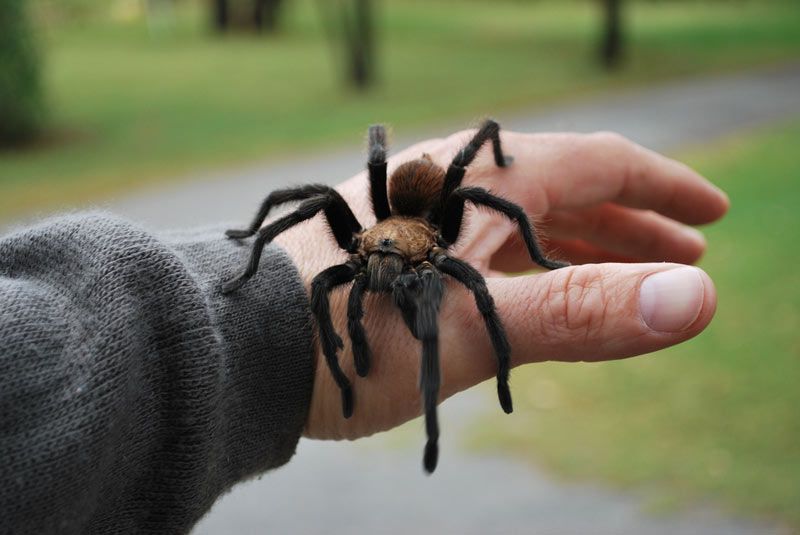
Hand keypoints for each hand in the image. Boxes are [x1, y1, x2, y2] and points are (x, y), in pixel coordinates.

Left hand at [275, 129, 728, 440]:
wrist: (244, 347)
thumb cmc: (356, 334)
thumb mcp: (475, 328)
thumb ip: (583, 310)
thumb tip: (695, 297)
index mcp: (483, 182)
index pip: (598, 164)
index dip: (662, 188)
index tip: (713, 214)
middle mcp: (456, 185)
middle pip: (565, 190)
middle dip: (630, 222)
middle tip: (685, 257)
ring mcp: (429, 217)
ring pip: (524, 221)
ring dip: (581, 244)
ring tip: (629, 274)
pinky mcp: (405, 251)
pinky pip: (487, 249)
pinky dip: (529, 267)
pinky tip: (542, 291)